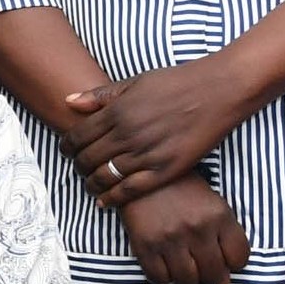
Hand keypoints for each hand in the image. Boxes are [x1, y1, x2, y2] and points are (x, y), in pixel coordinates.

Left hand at [59, 59, 250, 209]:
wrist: (218, 90)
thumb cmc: (177, 83)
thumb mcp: (135, 82)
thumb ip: (101, 95)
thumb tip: (69, 101)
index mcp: (117, 111)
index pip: (77, 136)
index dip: (66, 147)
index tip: (67, 151)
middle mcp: (127, 133)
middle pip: (87, 159)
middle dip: (77, 167)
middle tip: (78, 169)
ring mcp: (145, 153)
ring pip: (104, 177)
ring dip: (91, 184)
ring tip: (91, 185)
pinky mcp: (165, 170)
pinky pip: (130, 191)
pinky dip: (112, 198)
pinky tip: (105, 201)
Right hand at [118, 175, 249, 283]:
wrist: (141, 172)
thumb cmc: (181, 188)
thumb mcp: (213, 202)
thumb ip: (225, 235)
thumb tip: (226, 278)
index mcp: (218, 215)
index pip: (239, 258)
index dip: (234, 264)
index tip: (226, 261)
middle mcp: (197, 229)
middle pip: (215, 274)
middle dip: (213, 277)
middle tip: (205, 270)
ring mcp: (170, 238)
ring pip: (187, 281)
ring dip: (189, 280)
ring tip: (185, 267)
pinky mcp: (145, 245)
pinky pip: (159, 278)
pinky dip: (164, 277)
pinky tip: (166, 265)